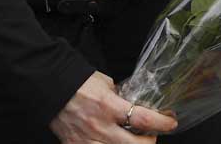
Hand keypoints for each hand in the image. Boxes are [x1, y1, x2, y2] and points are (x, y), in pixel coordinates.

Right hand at [48, 72, 176, 143]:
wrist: (50, 88)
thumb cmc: (77, 83)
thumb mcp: (104, 83)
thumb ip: (120, 94)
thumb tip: (132, 101)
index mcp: (109, 106)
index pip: (144, 119)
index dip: (163, 123)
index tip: (171, 122)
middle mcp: (101, 127)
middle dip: (151, 142)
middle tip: (153, 136)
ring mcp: (88, 141)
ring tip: (133, 142)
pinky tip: (114, 143)